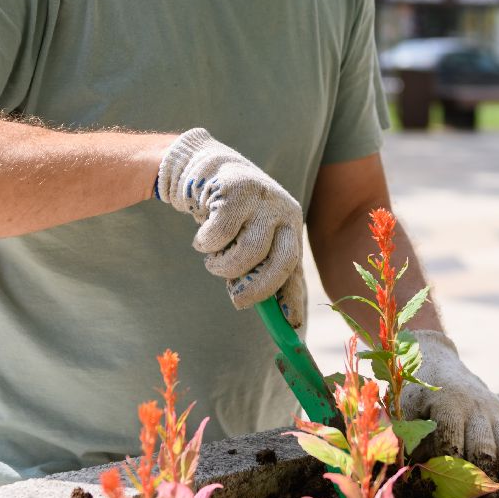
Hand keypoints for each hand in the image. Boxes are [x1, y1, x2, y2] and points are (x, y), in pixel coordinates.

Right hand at [156, 128, 305, 326]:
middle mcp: (284, 211)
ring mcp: (262, 200)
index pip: (296, 269)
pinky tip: (202, 237)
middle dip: (258, 289)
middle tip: (237, 300)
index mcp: (292, 225)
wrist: (209, 170)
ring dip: (223, 266)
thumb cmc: (233, 215)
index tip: (290, 327)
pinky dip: (206, 244)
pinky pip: (219, 235)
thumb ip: (265, 271)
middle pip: (281, 262)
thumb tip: (284, 319)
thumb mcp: (254, 239)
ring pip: (247, 253)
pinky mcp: (235, 190)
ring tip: (214, 260)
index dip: (293, 300)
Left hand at [399, 329, 498, 497]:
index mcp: (448, 404)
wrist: (437, 361)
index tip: (447, 494)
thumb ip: (409, 436)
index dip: (448, 468)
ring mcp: (495, 414)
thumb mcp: (405, 406)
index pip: (451, 441)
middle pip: (484, 447)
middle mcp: (476, 409)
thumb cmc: (416, 390)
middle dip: (485, 477)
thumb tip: (410, 470)